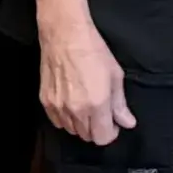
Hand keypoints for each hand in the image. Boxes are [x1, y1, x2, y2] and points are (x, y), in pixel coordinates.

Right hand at [39, 18, 137, 145]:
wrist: (65, 35)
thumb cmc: (94, 51)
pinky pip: (57, 122)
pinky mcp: (45, 101)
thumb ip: (120, 104)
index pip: (102, 138)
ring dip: (81, 124)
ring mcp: (58, 107)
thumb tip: (127, 123)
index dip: (110, 133)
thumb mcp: (115, 75)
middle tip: (101, 113)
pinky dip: (66, 119)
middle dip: (97, 129)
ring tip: (86, 106)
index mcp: (96, 105)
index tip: (113, 123)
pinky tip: (72, 104)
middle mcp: (76, 110)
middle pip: (87, 136)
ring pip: (72, 131)